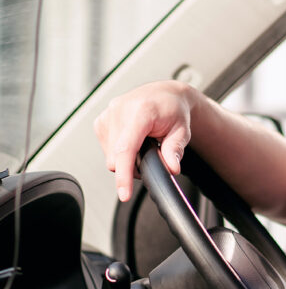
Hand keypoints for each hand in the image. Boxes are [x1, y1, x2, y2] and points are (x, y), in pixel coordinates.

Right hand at [94, 81, 195, 201]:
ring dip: (127, 158)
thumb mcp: (182, 131)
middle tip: (152, 154)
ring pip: (111, 156)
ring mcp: (107, 115)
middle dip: (134, 166)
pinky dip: (120, 151)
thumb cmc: (173, 110)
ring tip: (144, 143)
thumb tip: (171, 168)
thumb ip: (175, 150)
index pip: (126, 149)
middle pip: (117, 158)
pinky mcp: (100, 121)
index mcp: (140, 111)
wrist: (165, 94)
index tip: (124, 194)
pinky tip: (134, 140)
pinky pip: (107, 149)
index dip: (124, 174)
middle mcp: (119, 110)